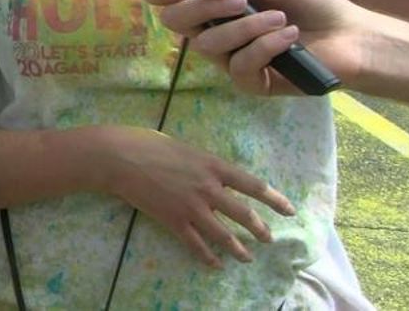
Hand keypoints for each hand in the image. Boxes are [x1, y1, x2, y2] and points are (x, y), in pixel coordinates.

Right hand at [92, 124, 294, 267]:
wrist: (119, 158)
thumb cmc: (147, 144)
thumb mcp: (184, 147)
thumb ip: (202, 163)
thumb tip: (213, 174)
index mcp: (212, 165)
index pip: (253, 185)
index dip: (275, 199)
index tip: (289, 210)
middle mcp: (208, 188)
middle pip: (243, 214)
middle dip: (260, 230)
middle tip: (268, 239)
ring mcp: (191, 207)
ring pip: (223, 234)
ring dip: (238, 248)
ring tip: (247, 257)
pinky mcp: (173, 220)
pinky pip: (196, 244)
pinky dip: (207, 256)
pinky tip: (215, 264)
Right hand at [146, 0, 365, 95]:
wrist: (351, 35)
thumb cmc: (313, 3)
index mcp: (216, 6)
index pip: (171, 2)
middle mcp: (217, 32)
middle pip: (178, 24)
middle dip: (203, 9)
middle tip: (240, 1)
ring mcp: (231, 60)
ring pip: (210, 44)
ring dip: (247, 27)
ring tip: (281, 19)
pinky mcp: (251, 83)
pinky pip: (240, 65)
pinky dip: (265, 46)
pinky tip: (289, 37)